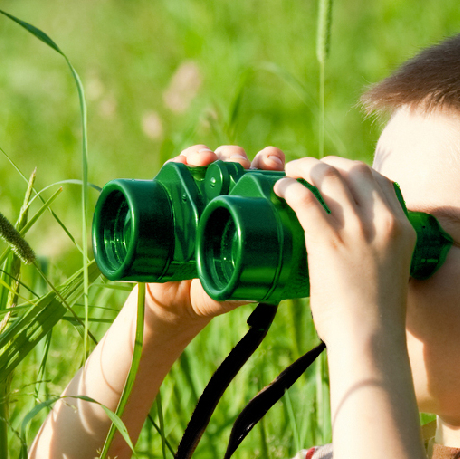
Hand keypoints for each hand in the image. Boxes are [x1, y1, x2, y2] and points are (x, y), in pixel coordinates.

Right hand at [142, 143, 285, 332]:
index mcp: (248, 208)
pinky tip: (185, 161)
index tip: (273, 163)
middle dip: (239, 156)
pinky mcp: (169, 199)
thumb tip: (290, 273)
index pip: (263, 176)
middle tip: (241, 164)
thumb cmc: (217, 291)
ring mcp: (196, 195)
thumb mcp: (245, 284)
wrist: (177, 304)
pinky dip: (179, 162)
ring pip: (207, 162)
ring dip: (211, 154)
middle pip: (235, 162)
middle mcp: (223, 195)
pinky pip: (174, 173)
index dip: (270, 162)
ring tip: (209, 160)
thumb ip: (263, 278)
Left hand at [274, 156, 415, 349]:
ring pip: (329, 176)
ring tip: (290, 174)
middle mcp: (383, 222)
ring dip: (306, 168)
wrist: (370, 341)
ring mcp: (356, 230)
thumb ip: (378, 255)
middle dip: (330, 163)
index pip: (380, 180)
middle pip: (355, 169)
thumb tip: (355, 254)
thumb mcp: (390, 274)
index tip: (336, 176)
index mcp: (402, 229)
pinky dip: (289, 187)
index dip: (354, 171)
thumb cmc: (376, 318)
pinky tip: (279, 189)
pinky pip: (306, 199)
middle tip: (308, 171)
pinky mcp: (328, 241)